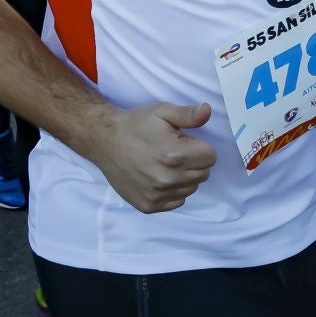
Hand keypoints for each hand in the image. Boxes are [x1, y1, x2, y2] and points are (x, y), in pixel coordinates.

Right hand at [88, 102, 217, 213]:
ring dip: (184, 177)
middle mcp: (168, 179)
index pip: (210, 156)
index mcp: (175, 155)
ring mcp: (158, 195)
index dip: (199, 146)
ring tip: (164, 163)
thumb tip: (208, 110)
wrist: (105, 140)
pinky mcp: (149, 206)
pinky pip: (176, 201)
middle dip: (194, 161)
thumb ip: (188, 114)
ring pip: (191, 188)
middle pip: (203, 174)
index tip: (183, 141)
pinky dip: (172, 190)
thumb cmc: (136, 124)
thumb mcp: (162, 111)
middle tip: (174, 151)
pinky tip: (158, 176)